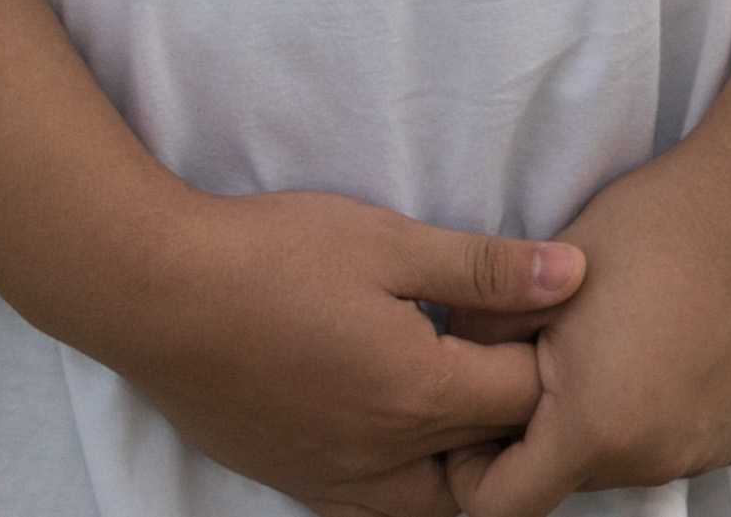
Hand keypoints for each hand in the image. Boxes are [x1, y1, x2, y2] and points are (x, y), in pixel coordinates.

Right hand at [98, 186, 572, 513]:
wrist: (156, 296)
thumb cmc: (271, 257)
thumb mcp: (389, 241)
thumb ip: (485, 267)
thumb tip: (575, 275)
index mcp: (420, 394)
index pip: (527, 398)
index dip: (549, 350)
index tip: (541, 309)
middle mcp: (386, 459)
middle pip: (492, 461)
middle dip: (517, 415)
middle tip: (512, 353)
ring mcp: (339, 482)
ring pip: (437, 505)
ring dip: (466, 463)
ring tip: (463, 397)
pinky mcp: (300, 485)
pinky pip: (378, 512)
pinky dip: (410, 485)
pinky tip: (405, 428)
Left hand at [445, 129, 730, 515]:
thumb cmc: (652, 227)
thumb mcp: (544, 279)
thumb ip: (480, 339)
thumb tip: (450, 369)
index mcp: (592, 430)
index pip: (502, 507)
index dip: (472, 471)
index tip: (476, 418)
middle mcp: (653, 459)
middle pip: (567, 478)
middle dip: (544, 435)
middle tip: (551, 355)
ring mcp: (705, 451)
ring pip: (625, 460)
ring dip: (606, 423)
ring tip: (618, 340)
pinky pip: (678, 442)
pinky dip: (661, 412)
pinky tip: (670, 344)